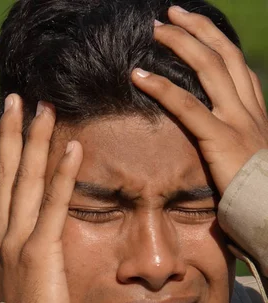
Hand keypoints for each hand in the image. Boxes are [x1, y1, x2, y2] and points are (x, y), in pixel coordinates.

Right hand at [0, 95, 82, 302]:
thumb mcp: (22, 294)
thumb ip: (28, 270)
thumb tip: (37, 259)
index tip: (4, 129)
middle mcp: (1, 239)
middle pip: (5, 176)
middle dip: (11, 135)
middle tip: (16, 100)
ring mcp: (16, 244)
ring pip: (23, 182)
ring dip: (34, 141)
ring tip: (42, 107)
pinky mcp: (39, 254)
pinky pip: (53, 205)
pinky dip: (63, 174)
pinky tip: (73, 146)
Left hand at [132, 6, 267, 195]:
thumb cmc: (257, 193)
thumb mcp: (249, 159)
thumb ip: (234, 143)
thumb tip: (218, 143)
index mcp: (257, 112)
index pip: (238, 67)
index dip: (217, 43)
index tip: (196, 30)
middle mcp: (249, 109)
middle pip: (225, 54)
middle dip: (198, 29)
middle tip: (172, 14)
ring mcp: (237, 120)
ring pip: (209, 67)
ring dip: (181, 43)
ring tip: (156, 30)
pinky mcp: (220, 138)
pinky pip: (188, 106)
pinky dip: (161, 88)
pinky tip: (138, 76)